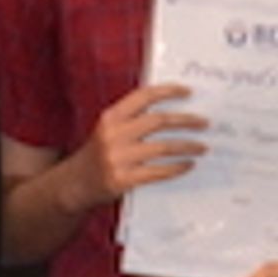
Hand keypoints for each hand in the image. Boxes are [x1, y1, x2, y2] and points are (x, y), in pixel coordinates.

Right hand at [85, 83, 208, 203]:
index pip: (144, 96)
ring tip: (203, 146)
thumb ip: (132, 120)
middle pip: (159, 121)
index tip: (188, 92)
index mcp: (110, 117)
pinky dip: (177, 167)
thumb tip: (172, 111)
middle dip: (186, 121)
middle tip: (205, 122)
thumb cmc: (97, 155)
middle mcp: (113, 134)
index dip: (168, 91)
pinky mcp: (122, 180)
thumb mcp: (108, 130)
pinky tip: (188, 165)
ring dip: (187, 146)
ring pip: (163, 147)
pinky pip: (158, 172)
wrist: (73, 185)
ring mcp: (117, 158)